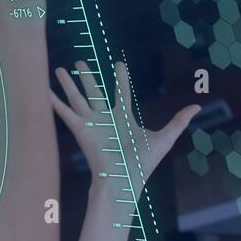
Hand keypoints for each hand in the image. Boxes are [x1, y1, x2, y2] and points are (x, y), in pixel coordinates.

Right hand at [51, 60, 199, 192]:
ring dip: (68, 84)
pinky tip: (43, 91)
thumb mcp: (165, 138)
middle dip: (87, 77)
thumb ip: (178, 121)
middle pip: (94, 92)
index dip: (121, 78)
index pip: (122, 93)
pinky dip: (53, 102)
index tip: (119, 64)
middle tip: (80, 62)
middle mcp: (105, 118)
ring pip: (77, 98)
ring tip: (58, 69)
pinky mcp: (80, 129)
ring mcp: (91, 123)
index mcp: (123, 118)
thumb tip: (197, 106)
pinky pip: (64, 113)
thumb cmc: (144, 163)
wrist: (125, 178)